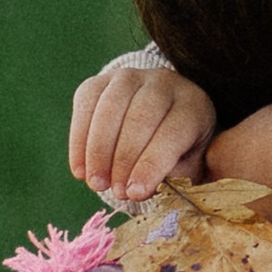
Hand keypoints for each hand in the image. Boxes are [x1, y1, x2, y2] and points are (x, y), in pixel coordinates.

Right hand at [70, 57, 215, 199]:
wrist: (157, 112)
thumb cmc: (175, 147)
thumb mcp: (185, 163)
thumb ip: (170, 178)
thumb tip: (138, 191)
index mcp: (192, 105)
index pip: (171, 134)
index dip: (151, 166)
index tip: (135, 194)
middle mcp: (163, 83)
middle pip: (139, 119)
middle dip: (123, 160)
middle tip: (115, 191)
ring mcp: (130, 77)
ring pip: (110, 110)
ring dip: (99, 152)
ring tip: (96, 184)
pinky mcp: (100, 80)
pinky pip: (86, 107)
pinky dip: (79, 142)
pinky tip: (80, 170)